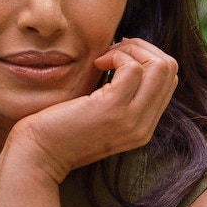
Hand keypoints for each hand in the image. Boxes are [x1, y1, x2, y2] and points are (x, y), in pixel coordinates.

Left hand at [10, 38, 178, 180]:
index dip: (145, 59)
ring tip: (104, 57)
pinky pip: (133, 68)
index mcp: (142, 127)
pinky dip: (117, 56)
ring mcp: (131, 119)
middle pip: (170, 70)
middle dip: (142, 49)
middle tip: (111, 51)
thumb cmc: (57, 131)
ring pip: (160, 66)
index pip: (167, 81)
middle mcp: (144, 126)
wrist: (36, 157)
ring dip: (131, 50)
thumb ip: (117, 98)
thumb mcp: (97, 116)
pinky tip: (96, 63)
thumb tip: (125, 59)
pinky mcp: (112, 110)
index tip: (116, 57)